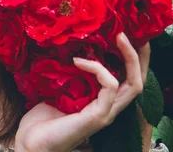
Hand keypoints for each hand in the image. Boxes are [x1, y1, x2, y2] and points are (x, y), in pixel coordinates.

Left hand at [14, 32, 150, 151]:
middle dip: (141, 56)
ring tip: (118, 36)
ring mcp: (106, 114)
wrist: (31, 141)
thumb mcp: (60, 88)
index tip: (127, 34)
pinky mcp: (98, 117)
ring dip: (129, 57)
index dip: (133, 58)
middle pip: (139, 81)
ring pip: (134, 84)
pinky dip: (98, 69)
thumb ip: (72, 74)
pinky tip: (77, 62)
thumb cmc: (42, 118)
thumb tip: (72, 48)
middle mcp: (109, 108)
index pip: (128, 80)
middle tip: (133, 32)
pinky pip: (110, 87)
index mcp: (102, 102)